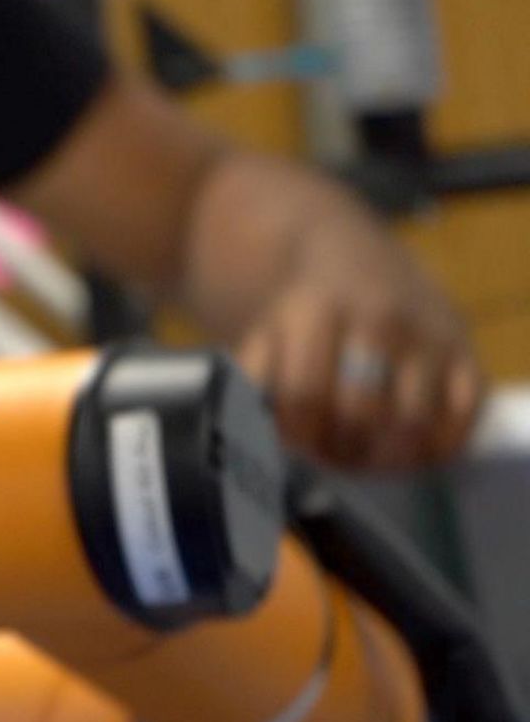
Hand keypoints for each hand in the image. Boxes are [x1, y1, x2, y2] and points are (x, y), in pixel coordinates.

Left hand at [234, 230, 482, 469]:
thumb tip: (252, 432)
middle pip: (360, 411)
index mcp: (319, 312)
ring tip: (366, 457)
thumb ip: (256, 377)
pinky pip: (463, 415)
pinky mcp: (468, 354)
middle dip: (341, 448)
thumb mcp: (268, 332)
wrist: (359, 264)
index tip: (295, 444)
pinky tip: (410, 450)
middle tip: (333, 455)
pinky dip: (438, 444)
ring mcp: (429, 337)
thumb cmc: (305, 316)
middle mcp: (380, 321)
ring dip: (386, 455)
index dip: (297, 432)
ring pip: (412, 420)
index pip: (304, 393)